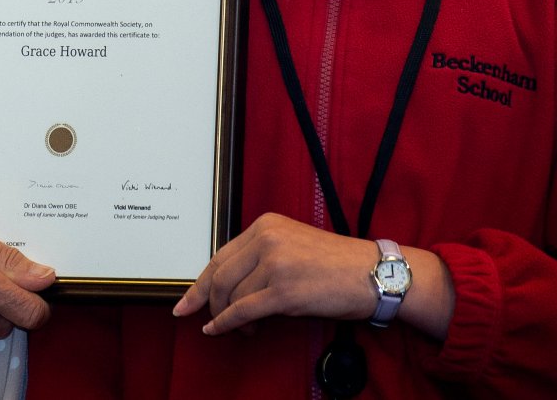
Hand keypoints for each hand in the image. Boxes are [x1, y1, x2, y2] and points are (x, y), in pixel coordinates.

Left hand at [173, 214, 376, 334]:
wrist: (370, 273)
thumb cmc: (334, 264)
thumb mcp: (290, 245)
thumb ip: (258, 256)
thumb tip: (226, 285)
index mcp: (265, 224)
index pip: (220, 256)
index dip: (200, 283)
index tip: (186, 302)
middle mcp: (266, 238)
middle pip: (219, 277)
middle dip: (207, 303)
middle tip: (205, 320)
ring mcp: (274, 263)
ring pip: (230, 297)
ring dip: (229, 318)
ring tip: (244, 328)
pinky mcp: (284, 290)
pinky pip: (243, 311)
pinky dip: (227, 325)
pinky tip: (222, 331)